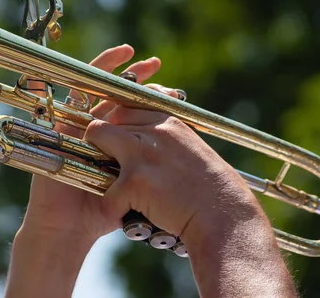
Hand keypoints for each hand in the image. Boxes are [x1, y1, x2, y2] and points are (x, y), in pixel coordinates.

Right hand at [21, 44, 179, 241]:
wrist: (72, 227)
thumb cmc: (103, 210)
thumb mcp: (133, 186)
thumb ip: (149, 169)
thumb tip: (185, 157)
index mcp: (116, 142)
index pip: (134, 110)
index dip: (151, 97)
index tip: (174, 92)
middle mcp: (97, 130)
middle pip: (115, 94)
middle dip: (135, 77)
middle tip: (154, 64)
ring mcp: (77, 126)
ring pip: (92, 89)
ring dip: (108, 68)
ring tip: (128, 52)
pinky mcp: (59, 128)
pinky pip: (63, 98)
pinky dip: (68, 81)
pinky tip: (75, 69)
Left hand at [82, 97, 296, 297]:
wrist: (223, 215)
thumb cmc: (206, 188)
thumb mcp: (188, 148)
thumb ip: (165, 134)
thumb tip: (139, 129)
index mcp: (167, 120)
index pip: (126, 104)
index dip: (115, 121)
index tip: (114, 138)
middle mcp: (154, 130)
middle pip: (108, 118)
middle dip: (101, 140)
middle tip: (107, 163)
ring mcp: (143, 152)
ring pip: (96, 137)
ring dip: (97, 160)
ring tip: (110, 182)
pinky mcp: (135, 180)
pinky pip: (106, 190)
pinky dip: (112, 207)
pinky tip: (125, 214)